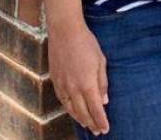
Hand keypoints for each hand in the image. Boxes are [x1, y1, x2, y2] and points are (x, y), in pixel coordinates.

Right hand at [48, 19, 109, 134]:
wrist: (65, 31)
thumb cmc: (86, 43)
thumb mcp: (101, 61)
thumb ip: (102, 83)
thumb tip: (104, 101)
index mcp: (87, 84)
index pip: (96, 109)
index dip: (101, 121)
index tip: (105, 129)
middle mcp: (73, 88)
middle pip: (83, 113)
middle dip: (91, 124)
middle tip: (97, 131)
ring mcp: (62, 85)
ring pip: (71, 109)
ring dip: (80, 119)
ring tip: (87, 125)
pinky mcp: (54, 81)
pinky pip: (62, 101)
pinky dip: (69, 109)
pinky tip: (73, 111)